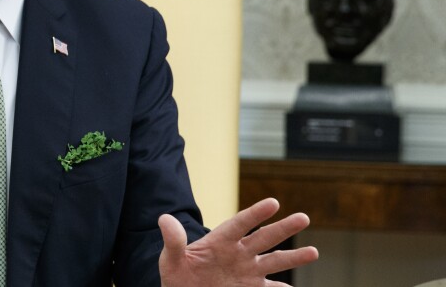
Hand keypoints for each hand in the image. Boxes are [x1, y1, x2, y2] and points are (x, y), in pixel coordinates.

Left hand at [159, 198, 317, 286]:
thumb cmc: (176, 275)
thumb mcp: (171, 258)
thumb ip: (173, 241)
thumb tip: (164, 219)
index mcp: (220, 241)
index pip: (240, 224)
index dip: (255, 213)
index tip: (273, 202)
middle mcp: (238, 254)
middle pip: (264, 238)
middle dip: (283, 229)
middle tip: (304, 218)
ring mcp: (246, 272)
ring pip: (273, 262)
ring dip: (293, 258)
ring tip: (313, 252)